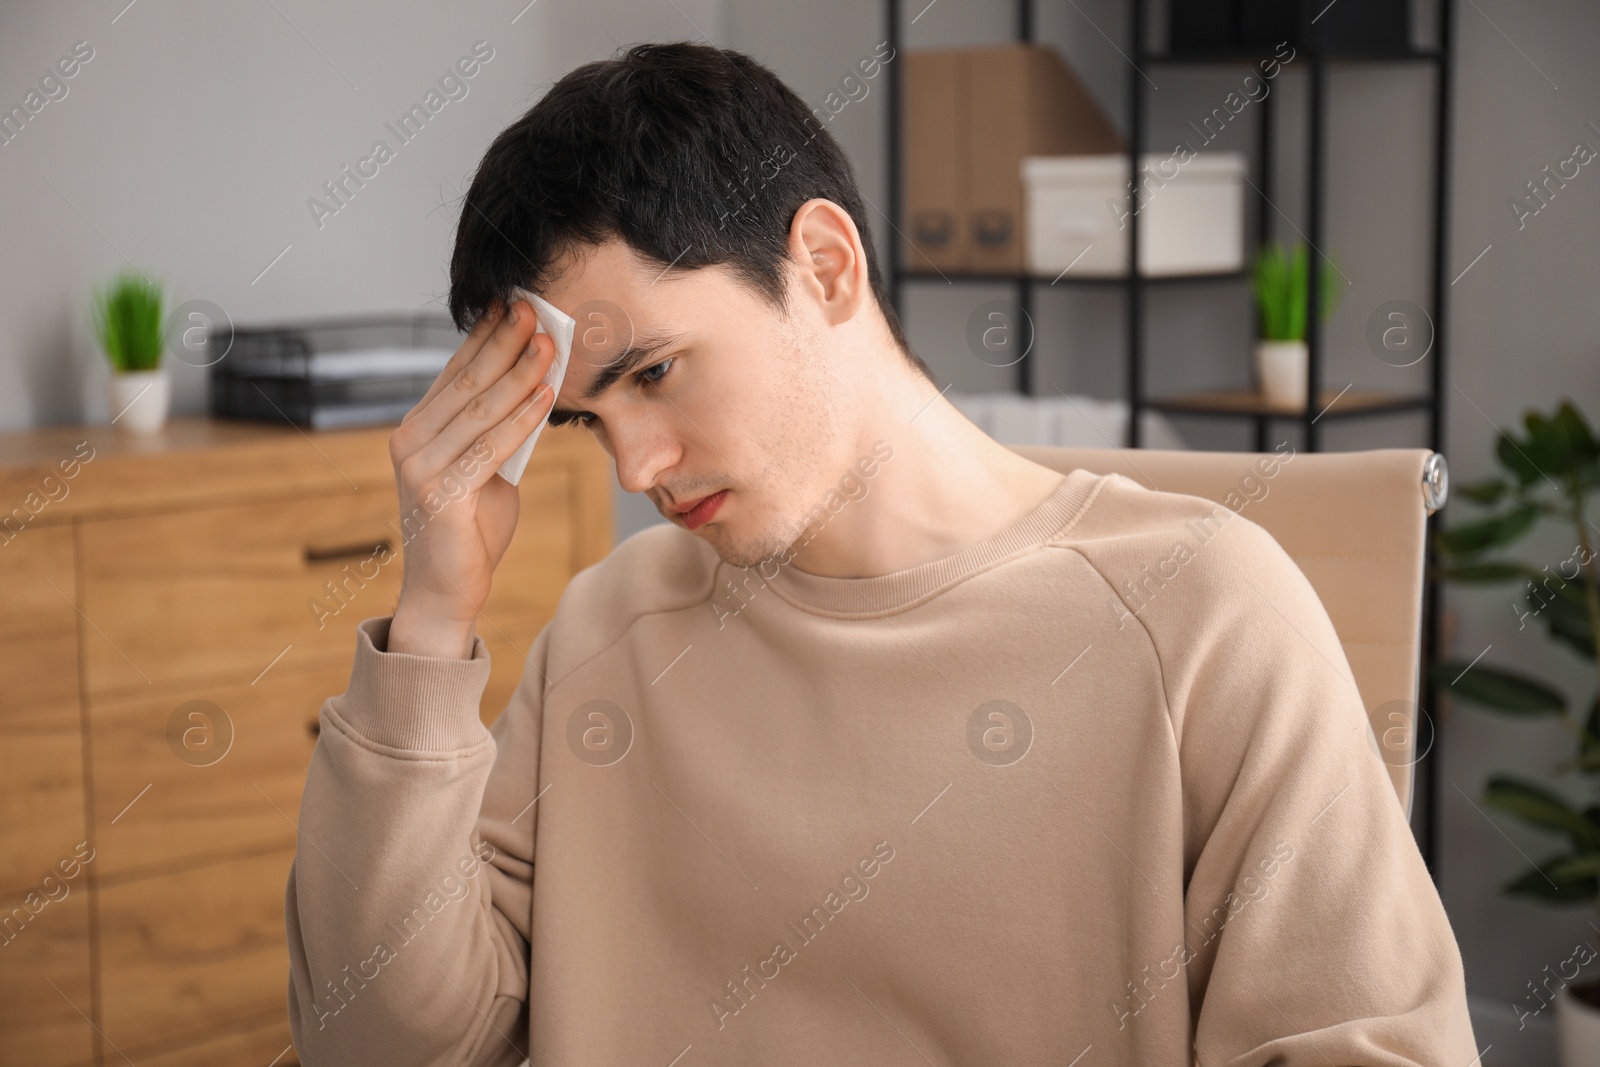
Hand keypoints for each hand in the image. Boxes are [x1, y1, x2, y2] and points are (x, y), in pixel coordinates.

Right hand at [385, 299, 557, 657]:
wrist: (448, 590)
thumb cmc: (471, 528)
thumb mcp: (487, 469)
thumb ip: (498, 432)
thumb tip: (535, 386)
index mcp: (419, 428)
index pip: (455, 371)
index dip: (486, 336)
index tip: (515, 303)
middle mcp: (410, 441)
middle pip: (466, 382)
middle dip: (504, 343)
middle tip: (535, 309)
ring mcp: (419, 467)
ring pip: (479, 410)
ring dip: (519, 374)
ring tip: (550, 345)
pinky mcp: (438, 494)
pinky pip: (489, 448)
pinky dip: (521, 420)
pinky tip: (545, 396)